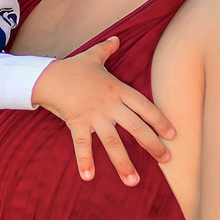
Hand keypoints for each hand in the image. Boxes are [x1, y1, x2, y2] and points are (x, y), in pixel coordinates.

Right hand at [31, 37, 175, 185]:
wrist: (47, 75)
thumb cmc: (72, 67)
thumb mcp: (93, 56)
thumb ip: (107, 49)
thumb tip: (116, 38)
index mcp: (117, 90)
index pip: (145, 107)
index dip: (160, 120)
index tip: (172, 134)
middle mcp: (110, 105)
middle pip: (136, 127)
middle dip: (153, 145)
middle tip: (167, 159)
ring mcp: (94, 116)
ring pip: (113, 142)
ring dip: (124, 163)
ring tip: (134, 181)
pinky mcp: (77, 124)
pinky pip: (82, 145)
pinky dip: (85, 161)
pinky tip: (89, 177)